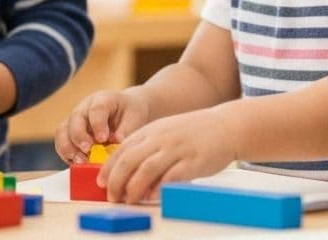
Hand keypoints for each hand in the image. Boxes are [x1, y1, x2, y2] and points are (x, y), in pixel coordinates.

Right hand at [55, 89, 150, 164]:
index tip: (103, 138)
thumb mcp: (135, 118)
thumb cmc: (130, 114)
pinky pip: (62, 143)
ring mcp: (75, 120)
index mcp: (103, 99)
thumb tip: (117, 142)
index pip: (96, 109)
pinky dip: (67, 154)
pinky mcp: (70, 133)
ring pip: (62, 131)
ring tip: (81, 161)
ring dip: (68, 147)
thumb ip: (126, 130)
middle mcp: (85, 107)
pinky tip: (78, 163)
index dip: (97, 124)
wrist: (125, 111)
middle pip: (75, 118)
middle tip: (88, 151)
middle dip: (79, 136)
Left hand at [97, 109, 234, 203]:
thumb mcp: (166, 133)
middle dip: (116, 181)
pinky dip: (159, 188)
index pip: (122, 150)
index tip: (101, 183)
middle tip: (113, 197)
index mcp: (151, 131)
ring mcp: (176, 149)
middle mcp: (160, 138)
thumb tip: (131, 174)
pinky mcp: (192, 161)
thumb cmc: (194, 133)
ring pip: (146, 169)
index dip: (109, 168)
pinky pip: (171, 176)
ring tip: (128, 201)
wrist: (226, 125)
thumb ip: (149, 148)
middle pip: (129, 160)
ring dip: (133, 188)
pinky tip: (153, 197)